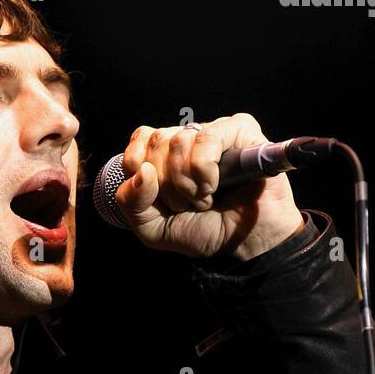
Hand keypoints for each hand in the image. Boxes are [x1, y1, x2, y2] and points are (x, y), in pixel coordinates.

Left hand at [113, 113, 304, 259]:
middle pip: (155, 143)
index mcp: (165, 154)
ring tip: (206, 197)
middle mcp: (188, 137)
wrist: (243, 244)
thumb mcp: (151, 227)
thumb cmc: (203, 231)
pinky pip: (206, 140)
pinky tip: (218, 184)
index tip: (164, 200)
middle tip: (189, 203)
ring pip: (178, 142)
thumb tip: (143, 171)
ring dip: (189, 184)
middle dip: (168, 187)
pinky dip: (206, 172)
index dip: (144, 175)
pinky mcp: (239, 129)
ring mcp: (213, 131)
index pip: (138, 143)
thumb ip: (131, 202)